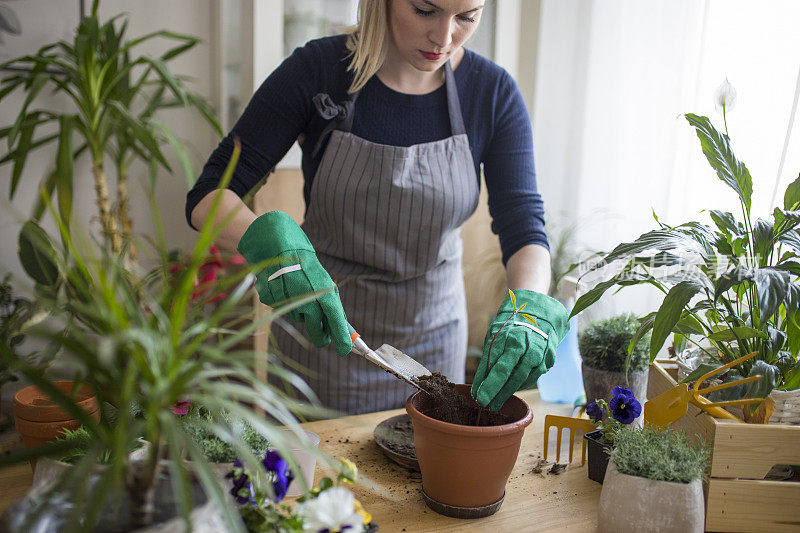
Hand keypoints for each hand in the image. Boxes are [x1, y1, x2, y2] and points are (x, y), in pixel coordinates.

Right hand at [237, 211, 351, 355]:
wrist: (279, 245)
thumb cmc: (306, 266)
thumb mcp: (324, 283)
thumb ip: (332, 306)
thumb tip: (345, 330)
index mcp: (323, 292)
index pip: (336, 321)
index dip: (341, 338)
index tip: (345, 350)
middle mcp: (306, 299)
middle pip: (316, 330)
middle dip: (321, 336)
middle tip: (323, 338)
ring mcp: (288, 300)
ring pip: (298, 319)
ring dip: (300, 313)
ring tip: (299, 292)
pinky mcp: (272, 300)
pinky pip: (281, 310)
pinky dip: (285, 304)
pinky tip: (285, 289)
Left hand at [471, 289, 568, 410]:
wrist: (539, 312)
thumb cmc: (511, 326)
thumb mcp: (495, 337)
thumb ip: (488, 360)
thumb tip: (478, 386)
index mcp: (512, 340)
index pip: (498, 368)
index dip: (488, 386)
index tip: (479, 399)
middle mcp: (528, 348)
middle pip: (511, 377)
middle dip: (498, 393)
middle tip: (486, 405)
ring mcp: (541, 354)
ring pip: (524, 379)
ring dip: (509, 392)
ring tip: (496, 401)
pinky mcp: (549, 359)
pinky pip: (534, 376)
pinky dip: (522, 383)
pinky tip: (512, 388)